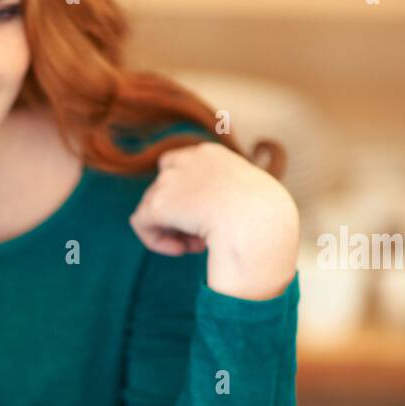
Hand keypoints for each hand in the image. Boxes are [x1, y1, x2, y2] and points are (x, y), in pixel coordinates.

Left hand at [129, 141, 299, 301]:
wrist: (258, 223)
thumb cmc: (263, 218)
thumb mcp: (248, 200)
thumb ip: (223, 200)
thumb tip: (203, 219)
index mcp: (210, 155)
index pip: (180, 167)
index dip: (187, 197)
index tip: (208, 218)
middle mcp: (187, 159)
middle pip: (164, 188)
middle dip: (180, 215)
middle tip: (202, 238)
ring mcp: (170, 179)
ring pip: (153, 208)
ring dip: (172, 229)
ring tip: (198, 245)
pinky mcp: (158, 204)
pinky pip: (141, 223)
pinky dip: (156, 241)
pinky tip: (180, 250)